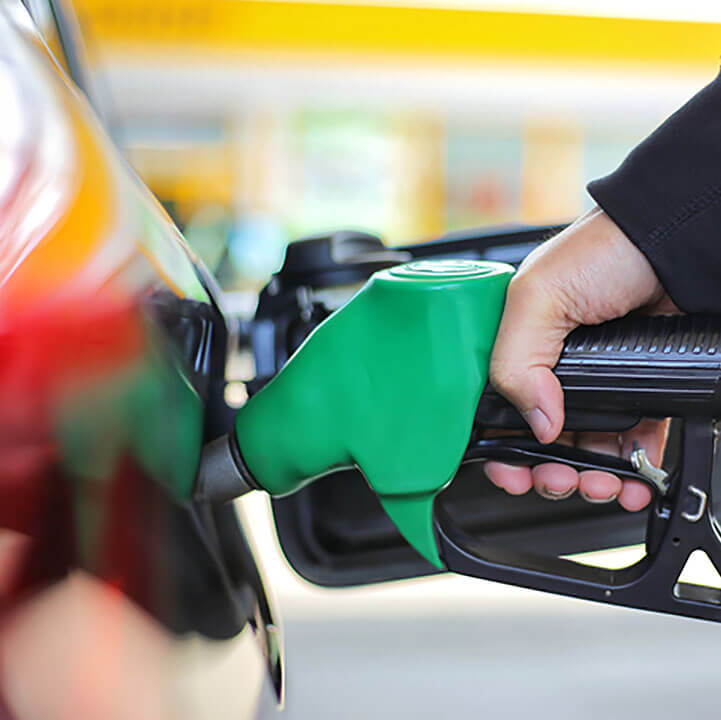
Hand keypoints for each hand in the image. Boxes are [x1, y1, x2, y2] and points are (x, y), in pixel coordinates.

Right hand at [485, 207, 674, 510]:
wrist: (677, 238)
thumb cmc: (605, 248)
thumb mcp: (538, 297)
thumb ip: (516, 362)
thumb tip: (535, 423)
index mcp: (519, 348)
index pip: (496, 411)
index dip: (500, 449)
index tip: (512, 473)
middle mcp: (554, 368)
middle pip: (541, 439)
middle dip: (548, 471)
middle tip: (559, 479)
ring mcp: (598, 381)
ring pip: (585, 448)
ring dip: (591, 478)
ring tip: (604, 485)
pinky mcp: (640, 387)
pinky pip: (633, 441)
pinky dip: (633, 468)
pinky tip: (635, 480)